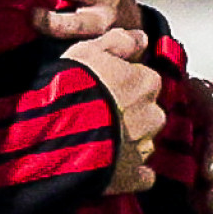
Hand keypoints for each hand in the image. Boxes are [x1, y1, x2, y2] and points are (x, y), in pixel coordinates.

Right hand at [67, 26, 162, 194]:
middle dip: (130, 112)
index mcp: (147, 82)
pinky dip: (130, 171)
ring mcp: (144, 147)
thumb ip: (119, 41)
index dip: (127, 82)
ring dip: (127, 139)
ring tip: (99, 136)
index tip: (109, 84)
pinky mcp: (133, 176)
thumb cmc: (75, 85)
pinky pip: (140, 175)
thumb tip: (140, 38)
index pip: (147, 79)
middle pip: (148, 111)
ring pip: (144, 141)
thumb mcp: (91, 48)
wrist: (60, 127)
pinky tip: (111, 164)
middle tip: (101, 109)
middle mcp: (152, 115)